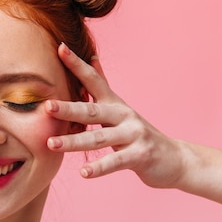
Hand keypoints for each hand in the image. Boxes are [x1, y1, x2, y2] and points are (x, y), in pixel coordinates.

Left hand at [45, 43, 184, 187]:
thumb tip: (92, 58)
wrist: (175, 158)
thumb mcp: (120, 108)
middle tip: (47, 106)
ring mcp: (133, 134)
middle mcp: (124, 115)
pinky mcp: (140, 155)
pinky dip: (99, 168)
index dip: (77, 65)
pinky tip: (83, 173)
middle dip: (68, 108)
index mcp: (114, 104)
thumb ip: (103, 86)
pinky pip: (116, 162)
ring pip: (99, 138)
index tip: (60, 48)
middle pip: (92, 110)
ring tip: (52, 144)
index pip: (94, 80)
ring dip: (74, 142)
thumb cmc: (138, 134)